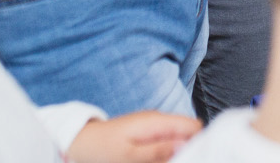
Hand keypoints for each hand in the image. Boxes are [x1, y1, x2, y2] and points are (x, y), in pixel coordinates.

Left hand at [67, 112, 200, 162]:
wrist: (79, 142)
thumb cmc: (102, 150)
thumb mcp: (130, 156)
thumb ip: (159, 151)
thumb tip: (186, 145)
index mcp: (157, 122)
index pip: (194, 125)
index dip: (200, 142)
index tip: (195, 158)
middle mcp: (158, 120)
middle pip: (188, 133)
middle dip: (188, 149)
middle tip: (176, 162)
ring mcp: (152, 126)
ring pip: (177, 138)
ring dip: (175, 153)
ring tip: (164, 162)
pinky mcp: (146, 133)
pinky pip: (165, 141)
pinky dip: (165, 153)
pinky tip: (156, 161)